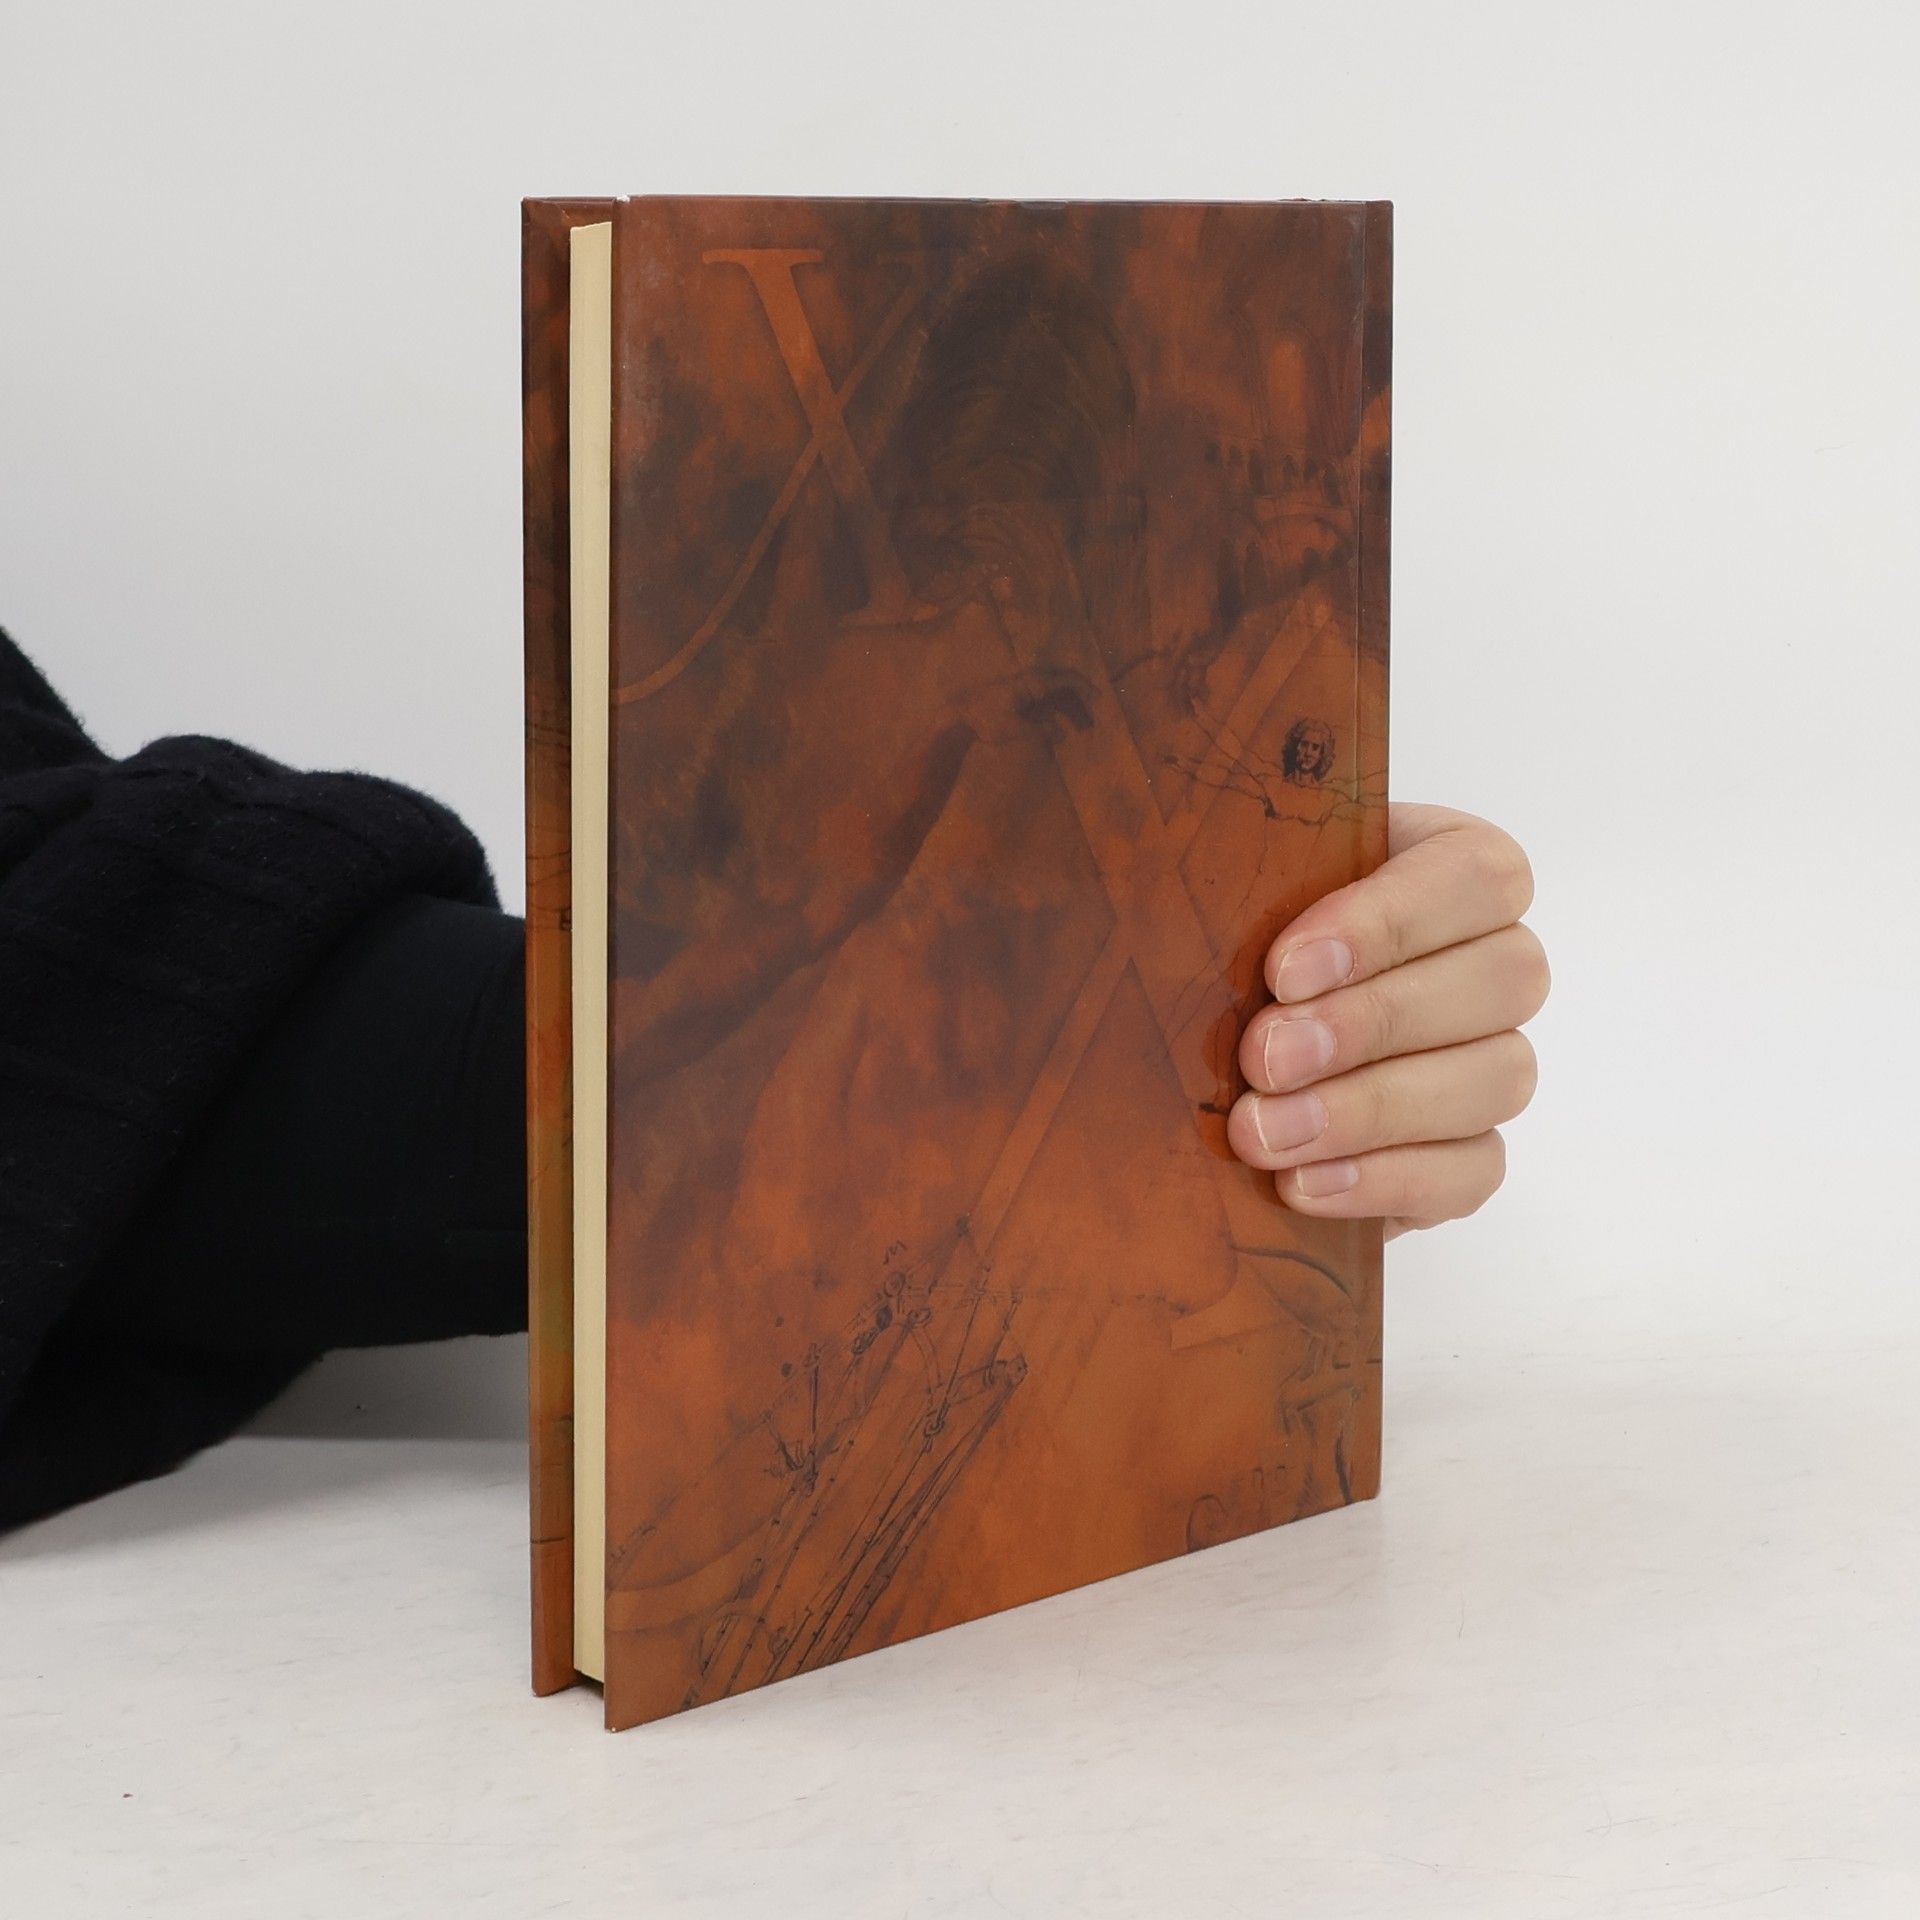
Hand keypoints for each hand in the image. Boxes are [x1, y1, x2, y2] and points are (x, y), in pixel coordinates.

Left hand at [1226, 804, 1547, 1238]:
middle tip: (1265, 1058)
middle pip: (1504, 978)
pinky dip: (1386, 1179)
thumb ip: (1232, 876)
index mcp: (1446, 870)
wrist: (1196, 1063)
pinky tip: (1301, 1182)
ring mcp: (1491, 1060)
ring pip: (1497, 1077)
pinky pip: (1474, 1170)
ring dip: (1372, 1109)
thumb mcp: (1220, 897)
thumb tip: (1178, 870)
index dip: (1389, 921)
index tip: (1283, 971)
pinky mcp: (1469, 1152)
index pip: (1477, 874)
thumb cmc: (1215, 952)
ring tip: (1263, 1131)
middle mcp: (1492, 961)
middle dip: (1372, 1023)